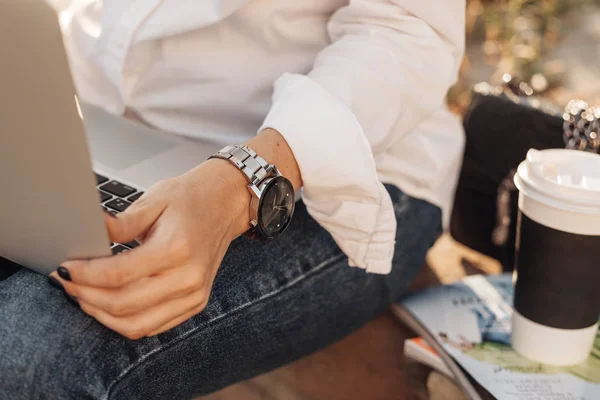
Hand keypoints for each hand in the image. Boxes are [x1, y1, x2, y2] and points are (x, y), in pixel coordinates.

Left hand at [50, 129, 301, 339]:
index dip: (84, 275)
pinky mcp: (195, 303)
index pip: (118, 275)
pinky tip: (108, 305)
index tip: (65, 267)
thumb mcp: (154, 200)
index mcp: (177, 249)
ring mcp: (194, 294)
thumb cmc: (191, 199)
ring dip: (102, 315)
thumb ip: (119, 223)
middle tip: (66, 283)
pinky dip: (125, 322)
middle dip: (86, 297)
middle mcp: (189, 277)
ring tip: (83, 297)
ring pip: (136, 324)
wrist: (226, 204)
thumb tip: (87, 233)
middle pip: (123, 304)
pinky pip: (153, 327)